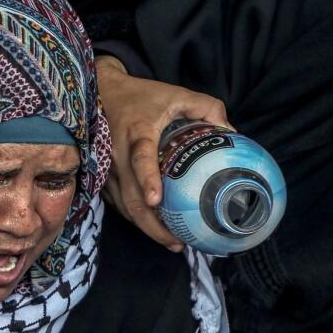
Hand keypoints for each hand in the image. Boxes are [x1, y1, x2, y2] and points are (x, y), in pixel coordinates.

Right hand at [96, 55, 230, 249]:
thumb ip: (206, 107)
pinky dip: (137, 219)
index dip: (147, 179)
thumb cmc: (141, 95)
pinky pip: (119, 203)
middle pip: (131, 197)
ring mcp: (107, 169)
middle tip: (178, 242)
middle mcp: (117, 154)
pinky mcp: (104, 176)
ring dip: (146, 227)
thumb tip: (231, 134)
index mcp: (137, 132)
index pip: (140, 159)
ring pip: (124, 206)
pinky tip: (155, 228)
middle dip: (153, 225)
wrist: (101, 91)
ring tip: (172, 242)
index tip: (156, 200)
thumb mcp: (176, 94)